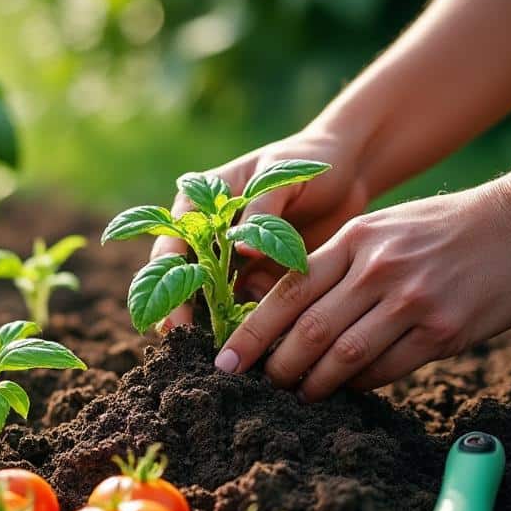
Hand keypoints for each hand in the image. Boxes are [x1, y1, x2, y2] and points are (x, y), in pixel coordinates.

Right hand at [152, 125, 372, 327]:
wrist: (346, 171)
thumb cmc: (305, 161)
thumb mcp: (281, 175)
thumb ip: (261, 210)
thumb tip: (241, 252)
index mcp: (199, 204)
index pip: (170, 245)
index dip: (165, 282)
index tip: (173, 318)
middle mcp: (208, 235)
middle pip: (182, 278)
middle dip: (182, 313)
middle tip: (188, 345)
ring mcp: (232, 259)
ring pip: (212, 298)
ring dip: (214, 323)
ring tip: (225, 348)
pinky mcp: (259, 276)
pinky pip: (248, 304)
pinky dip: (250, 322)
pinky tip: (261, 340)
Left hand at [214, 175, 510, 399]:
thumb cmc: (442, 228)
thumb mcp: (380, 227)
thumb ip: (334, 262)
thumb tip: (282, 307)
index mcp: (354, 240)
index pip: (287, 292)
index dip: (251, 332)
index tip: (225, 361)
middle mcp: (377, 269)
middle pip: (308, 330)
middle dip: (277, 366)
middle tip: (262, 385)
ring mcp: (412, 300)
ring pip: (344, 355)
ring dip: (315, 383)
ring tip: (302, 394)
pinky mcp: (444, 329)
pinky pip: (387, 368)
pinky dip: (360, 383)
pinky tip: (349, 386)